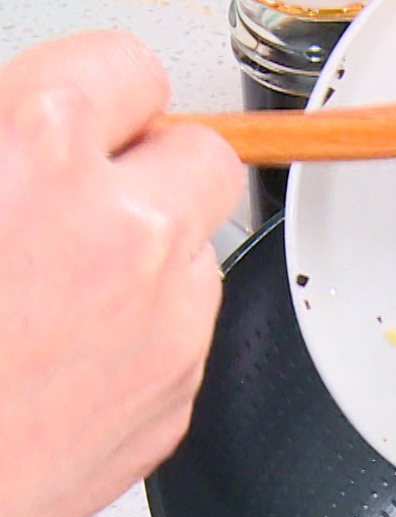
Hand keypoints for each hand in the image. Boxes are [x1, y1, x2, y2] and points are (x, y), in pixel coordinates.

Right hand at [0, 31, 241, 516]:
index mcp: (39, 150)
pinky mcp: (176, 397)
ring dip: (148, 253)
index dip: (100, 91)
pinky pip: (186, 331)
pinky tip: (67, 354)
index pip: (130, 68)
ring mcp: (164, 323)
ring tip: (56, 290)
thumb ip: (4, 136)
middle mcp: (125, 233)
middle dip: (151, 165)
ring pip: (198, 248)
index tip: (84, 112)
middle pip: (202, 155)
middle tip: (88, 193)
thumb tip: (33, 121)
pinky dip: (144, 330)